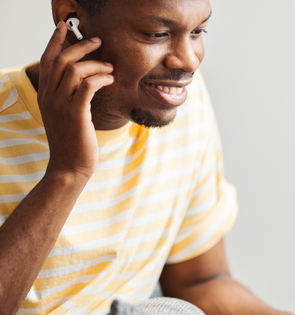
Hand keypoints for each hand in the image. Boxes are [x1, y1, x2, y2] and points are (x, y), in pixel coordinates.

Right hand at [37, 21, 114, 179]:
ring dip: (96, 64)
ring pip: (74, 70)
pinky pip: (87, 86)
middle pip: (61, 60)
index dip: (56, 41)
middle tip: (98, 42)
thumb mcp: (65, 117)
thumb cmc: (73, 143)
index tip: (66, 28)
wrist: (69, 167)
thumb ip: (69, 98)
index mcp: (45, 95)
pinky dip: (100, 78)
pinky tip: (110, 80)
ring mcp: (61, 105)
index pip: (47, 60)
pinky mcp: (76, 114)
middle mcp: (50, 97)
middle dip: (81, 47)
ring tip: (110, 68)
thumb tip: (85, 83)